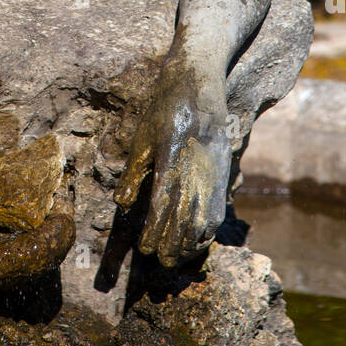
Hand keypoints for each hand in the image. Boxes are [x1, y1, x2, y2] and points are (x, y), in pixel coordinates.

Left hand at [114, 61, 232, 267]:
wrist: (199, 85)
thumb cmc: (164, 110)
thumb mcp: (142, 138)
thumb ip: (134, 172)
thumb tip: (123, 204)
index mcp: (171, 160)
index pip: (163, 206)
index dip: (154, 232)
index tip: (144, 248)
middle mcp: (195, 170)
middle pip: (185, 220)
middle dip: (171, 245)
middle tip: (158, 261)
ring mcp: (212, 173)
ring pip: (204, 220)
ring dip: (190, 243)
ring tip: (175, 257)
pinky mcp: (222, 173)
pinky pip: (217, 210)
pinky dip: (207, 231)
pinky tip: (196, 241)